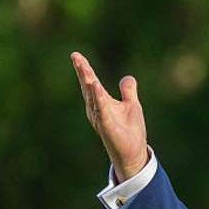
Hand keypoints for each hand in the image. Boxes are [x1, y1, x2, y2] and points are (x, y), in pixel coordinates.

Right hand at [70, 51, 148, 182]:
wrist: (133, 153)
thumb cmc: (129, 131)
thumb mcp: (131, 105)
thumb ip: (128, 91)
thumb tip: (127, 78)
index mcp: (101, 102)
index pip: (91, 82)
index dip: (84, 69)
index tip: (76, 55)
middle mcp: (96, 109)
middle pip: (88, 86)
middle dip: (82, 71)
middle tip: (75, 56)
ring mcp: (101, 117)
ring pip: (93, 96)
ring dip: (89, 82)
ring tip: (85, 69)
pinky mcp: (107, 126)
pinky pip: (102, 109)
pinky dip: (98, 97)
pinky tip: (95, 86)